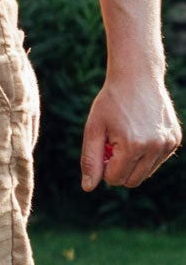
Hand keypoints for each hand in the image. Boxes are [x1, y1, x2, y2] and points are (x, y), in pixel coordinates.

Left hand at [81, 69, 180, 191]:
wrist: (137, 76)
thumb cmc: (111, 102)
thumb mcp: (94, 128)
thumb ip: (90, 160)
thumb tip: (88, 188)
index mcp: (133, 145)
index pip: (114, 179)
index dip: (104, 166)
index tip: (102, 145)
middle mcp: (155, 147)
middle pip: (132, 181)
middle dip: (118, 168)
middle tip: (113, 143)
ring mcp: (168, 144)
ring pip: (145, 173)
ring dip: (132, 162)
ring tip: (126, 136)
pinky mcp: (175, 139)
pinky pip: (156, 161)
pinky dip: (145, 153)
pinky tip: (140, 131)